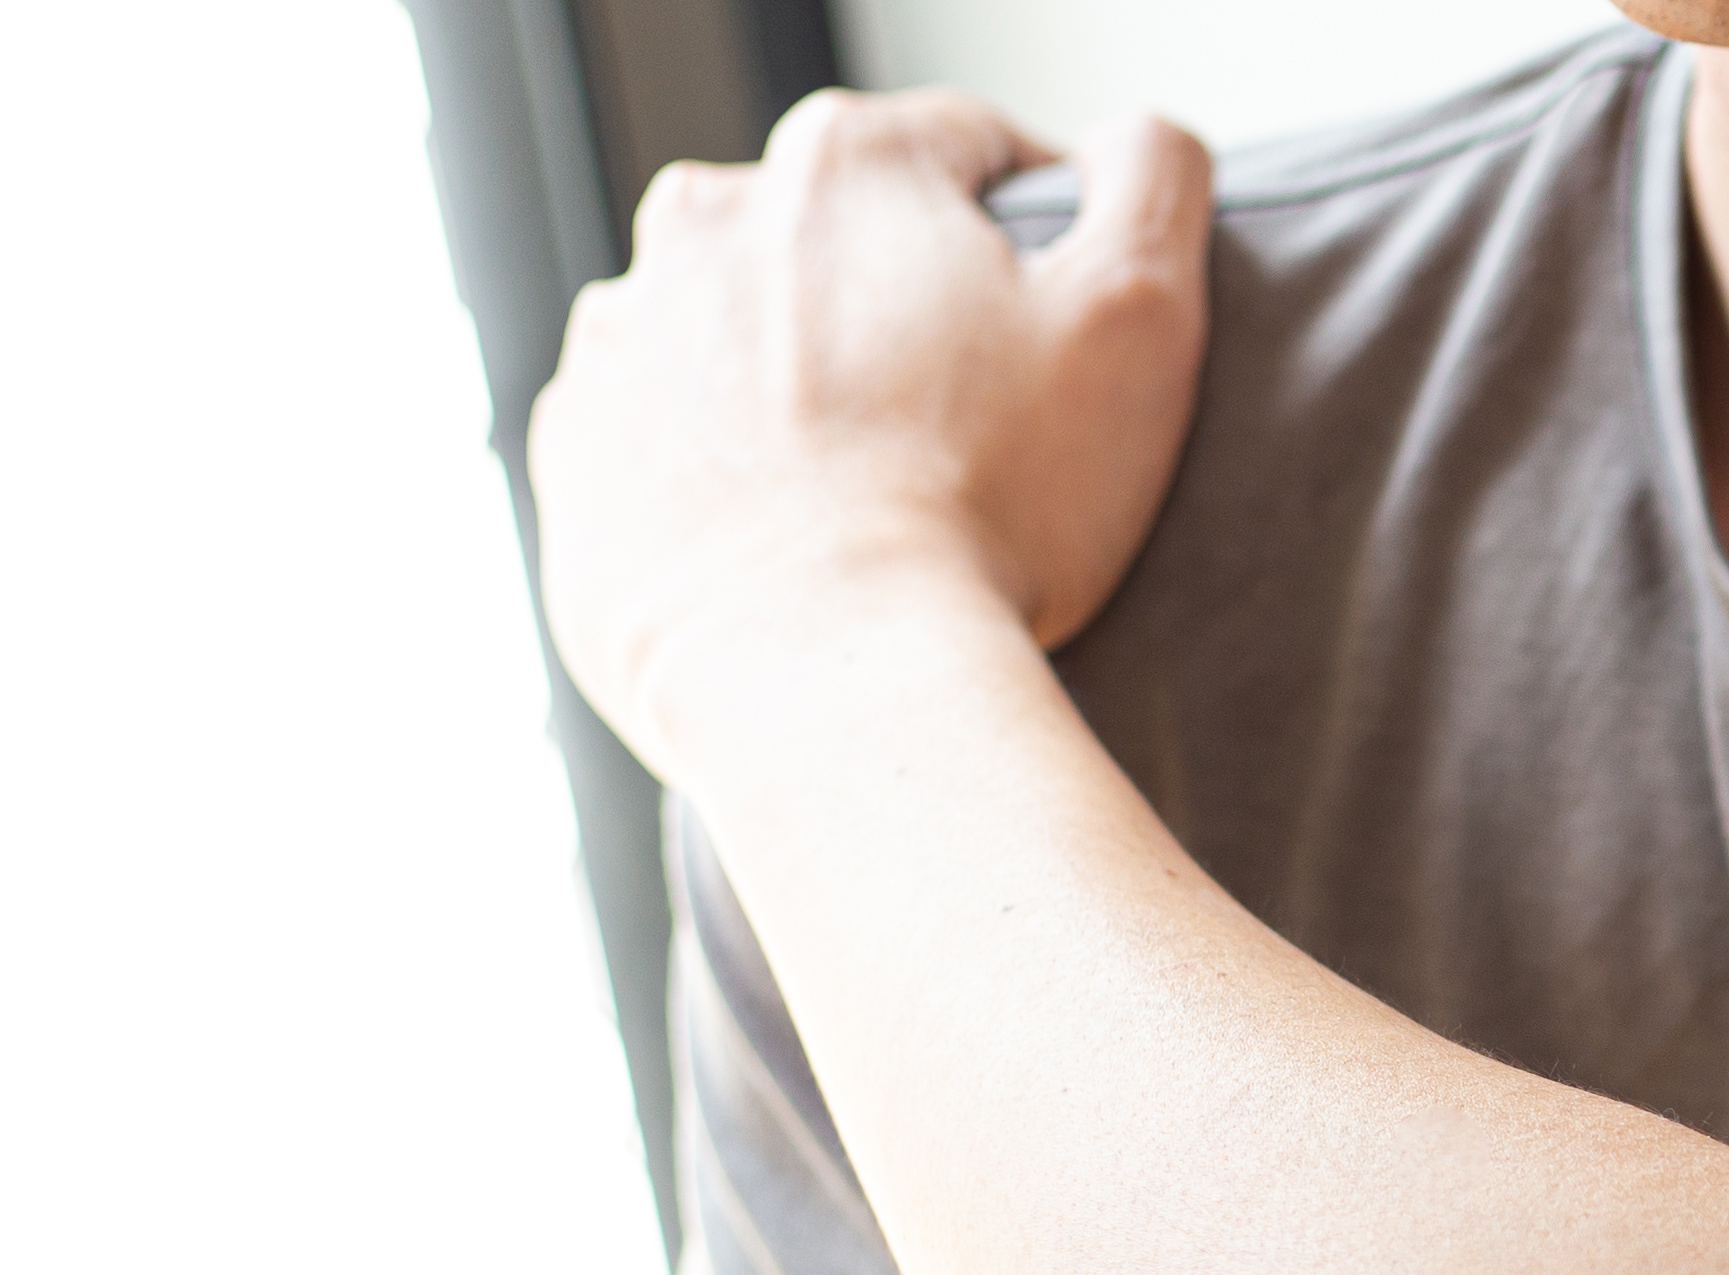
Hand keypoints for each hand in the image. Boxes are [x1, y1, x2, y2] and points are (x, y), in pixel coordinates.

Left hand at [526, 90, 1209, 774]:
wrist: (829, 680)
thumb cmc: (992, 504)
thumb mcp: (1139, 318)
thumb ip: (1154, 182)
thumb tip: (1132, 141)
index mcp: (845, 167)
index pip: (971, 150)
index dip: (1040, 231)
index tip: (1065, 328)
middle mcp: (705, 223)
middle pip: (843, 242)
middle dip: (909, 312)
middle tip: (981, 430)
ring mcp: (620, 341)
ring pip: (741, 335)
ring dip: (803, 389)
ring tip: (882, 498)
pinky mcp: (575, 458)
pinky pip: (664, 442)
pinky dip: (724, 476)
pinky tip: (797, 545)